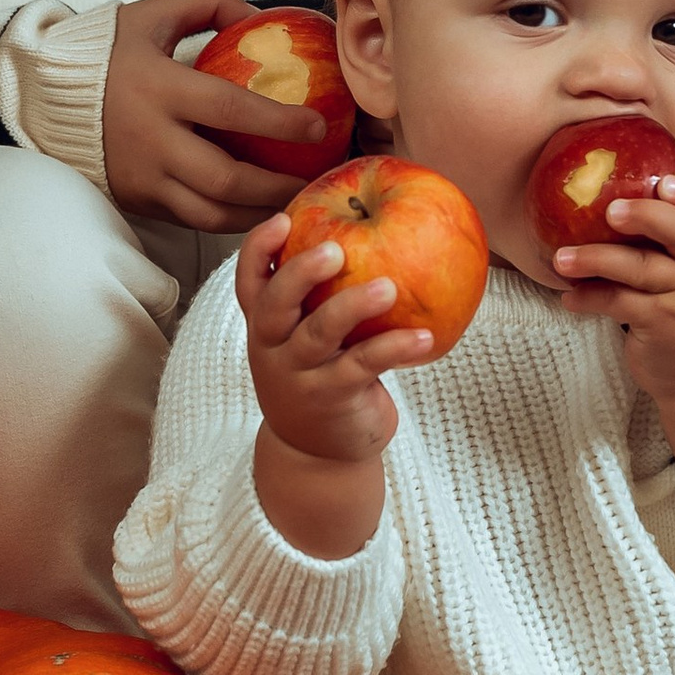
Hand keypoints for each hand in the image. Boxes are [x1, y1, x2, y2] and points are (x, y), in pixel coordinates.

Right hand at [102, 0, 329, 229]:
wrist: (39, 97)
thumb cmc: (106, 51)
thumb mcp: (154, 14)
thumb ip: (211, 2)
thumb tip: (265, 18)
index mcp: (157, 88)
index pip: (228, 108)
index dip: (278, 122)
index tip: (318, 126)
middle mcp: (150, 140)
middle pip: (225, 178)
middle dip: (278, 186)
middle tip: (315, 179)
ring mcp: (142, 178)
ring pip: (212, 213)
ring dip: (260, 213)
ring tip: (296, 201)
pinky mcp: (138, 201)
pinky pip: (193, 220)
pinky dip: (231, 220)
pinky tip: (261, 209)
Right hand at [238, 209, 433, 560]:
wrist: (316, 456)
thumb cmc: (319, 377)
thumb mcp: (306, 339)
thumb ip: (322, 298)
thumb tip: (374, 229)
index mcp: (265, 326)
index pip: (249, 282)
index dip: (258, 249)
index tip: (283, 218)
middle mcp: (272, 348)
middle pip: (274, 304)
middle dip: (300, 272)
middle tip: (336, 249)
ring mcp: (298, 376)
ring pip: (319, 334)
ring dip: (353, 306)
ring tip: (389, 287)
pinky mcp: (331, 398)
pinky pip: (363, 366)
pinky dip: (394, 347)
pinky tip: (425, 336)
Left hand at [550, 173, 674, 393]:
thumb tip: (632, 193)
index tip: (663, 182)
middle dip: (645, 216)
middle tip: (608, 209)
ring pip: (641, 268)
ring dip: (596, 258)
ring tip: (562, 257)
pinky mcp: (664, 327)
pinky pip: (620, 303)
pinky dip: (590, 297)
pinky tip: (569, 295)